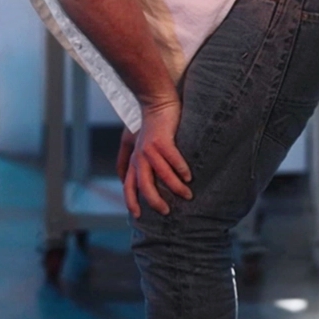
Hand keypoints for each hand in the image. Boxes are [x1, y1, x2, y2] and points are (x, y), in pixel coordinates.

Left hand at [121, 97, 192, 217]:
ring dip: (175, 187)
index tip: (137, 216)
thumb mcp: (139, 144)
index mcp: (135, 160)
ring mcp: (150, 149)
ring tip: (187, 195)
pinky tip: (189, 176)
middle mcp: (140, 156)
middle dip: (154, 201)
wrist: (156, 101)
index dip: (130, 201)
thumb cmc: (151, 124)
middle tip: (166, 211)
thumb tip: (132, 178)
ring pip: (162, 175)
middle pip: (144, 186)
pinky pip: (173, 159)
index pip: (129, 185)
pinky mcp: (162, 140)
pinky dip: (181, 169)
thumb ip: (135, 160)